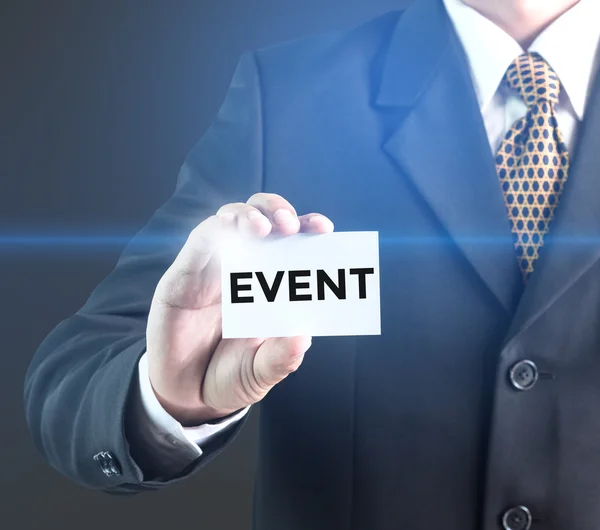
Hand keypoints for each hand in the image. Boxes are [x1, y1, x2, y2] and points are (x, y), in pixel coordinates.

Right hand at [146, 193, 333, 424]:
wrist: (186, 397)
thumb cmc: (229, 377)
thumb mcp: (261, 372)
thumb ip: (281, 358)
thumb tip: (303, 337)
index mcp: (270, 283)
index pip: (291, 242)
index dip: (307, 227)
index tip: (324, 229)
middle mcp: (243, 268)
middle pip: (262, 217)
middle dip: (278, 211)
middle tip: (289, 225)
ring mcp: (213, 268)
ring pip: (230, 219)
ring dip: (248, 216)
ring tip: (261, 228)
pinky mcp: (183, 276)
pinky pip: (198, 244)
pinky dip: (213, 231)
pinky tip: (225, 230)